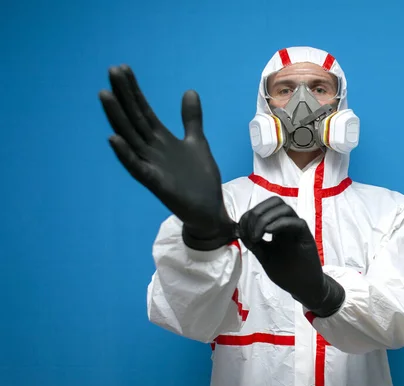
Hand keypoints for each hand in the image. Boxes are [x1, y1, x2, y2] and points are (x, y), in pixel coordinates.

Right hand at [99, 65, 237, 249]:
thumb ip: (190, 118)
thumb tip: (189, 91)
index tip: (123, 68)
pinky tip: (114, 138)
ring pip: (130, 138)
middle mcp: (152, 150)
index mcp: (161, 139)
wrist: (209, 208)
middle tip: (112, 70)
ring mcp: (151, 166)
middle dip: (124, 95)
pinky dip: (125, 154)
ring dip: (117, 118)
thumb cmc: (199, 178)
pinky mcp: (155, 183)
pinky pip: (137, 167)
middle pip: (134, 118)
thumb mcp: (197, 141)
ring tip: (105, 95)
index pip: (143, 110)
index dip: (134, 90)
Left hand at [239, 197, 344, 316]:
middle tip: (251, 233)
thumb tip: (240, 230)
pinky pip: (296, 222)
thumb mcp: (264, 256)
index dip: (250, 215)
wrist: (304, 288)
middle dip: (258, 212)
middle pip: (274, 202)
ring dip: (266, 218)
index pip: (264, 208)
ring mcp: (298, 230)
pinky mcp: (306, 237)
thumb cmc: (287, 273)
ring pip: (285, 208)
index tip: (243, 231)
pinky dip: (280, 223)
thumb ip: (254, 243)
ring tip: (258, 235)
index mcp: (278, 227)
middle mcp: (288, 224)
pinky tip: (269, 233)